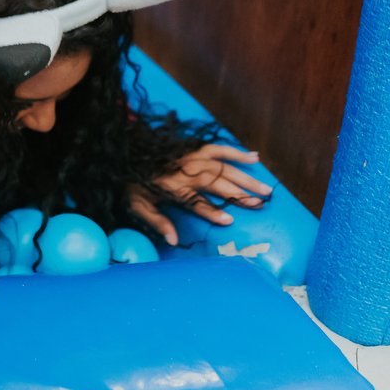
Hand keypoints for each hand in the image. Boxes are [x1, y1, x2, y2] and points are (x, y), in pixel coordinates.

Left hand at [128, 145, 272, 245]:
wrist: (123, 151)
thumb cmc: (132, 182)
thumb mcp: (138, 206)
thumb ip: (157, 222)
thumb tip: (174, 241)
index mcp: (172, 187)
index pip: (196, 202)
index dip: (212, 211)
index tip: (229, 220)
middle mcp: (185, 171)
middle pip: (217, 184)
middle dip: (240, 194)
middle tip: (260, 204)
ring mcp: (191, 157)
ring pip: (224, 168)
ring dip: (246, 178)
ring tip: (265, 189)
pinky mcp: (194, 148)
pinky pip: (218, 148)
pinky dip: (236, 152)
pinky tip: (254, 158)